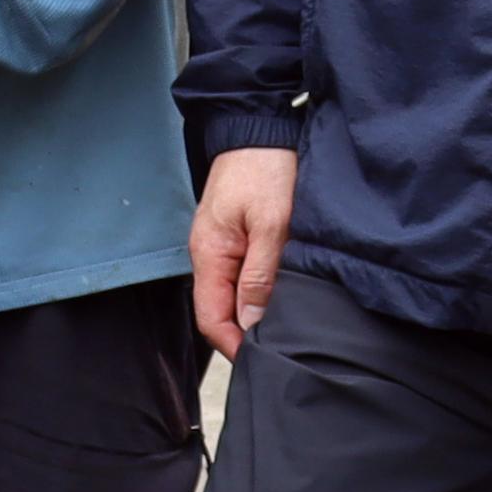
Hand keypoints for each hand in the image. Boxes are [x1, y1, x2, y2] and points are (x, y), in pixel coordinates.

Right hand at [190, 146, 294, 354]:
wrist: (259, 127)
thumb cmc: (265, 169)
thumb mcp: (272, 224)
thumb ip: (260, 275)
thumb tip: (253, 322)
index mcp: (209, 253)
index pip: (211, 318)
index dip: (234, 346)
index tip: (262, 364)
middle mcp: (207, 253)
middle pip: (219, 310)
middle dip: (245, 336)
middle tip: (281, 353)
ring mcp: (219, 245)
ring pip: (230, 295)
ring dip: (253, 314)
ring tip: (285, 330)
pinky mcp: (234, 236)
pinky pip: (239, 276)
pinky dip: (256, 292)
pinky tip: (279, 298)